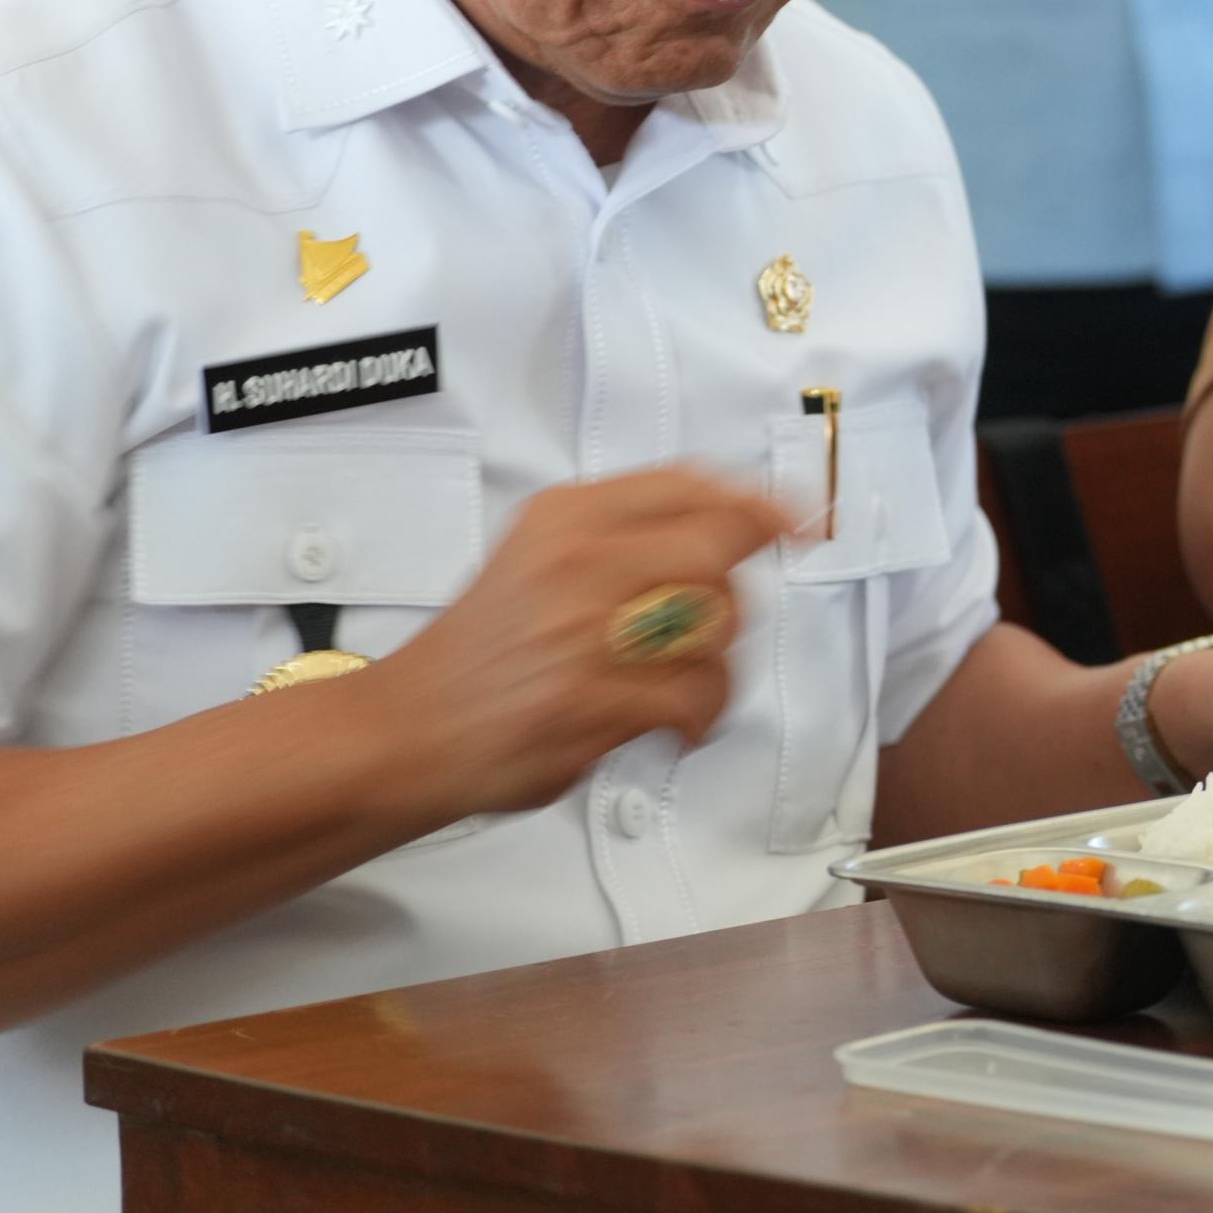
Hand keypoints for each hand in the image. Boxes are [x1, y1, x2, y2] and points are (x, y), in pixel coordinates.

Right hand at [359, 468, 789, 816]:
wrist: (410, 728)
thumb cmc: (484, 649)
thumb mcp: (539, 554)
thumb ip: (625, 533)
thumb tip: (733, 525)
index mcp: (566, 515)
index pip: (689, 485)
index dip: (760, 501)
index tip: (802, 520)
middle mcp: (578, 560)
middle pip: (718, 551)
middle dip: (734, 594)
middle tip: (712, 627)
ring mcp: (587, 631)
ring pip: (717, 626)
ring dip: (716, 664)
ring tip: (678, 683)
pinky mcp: (595, 700)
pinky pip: (696, 696)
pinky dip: (700, 716)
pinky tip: (673, 723)